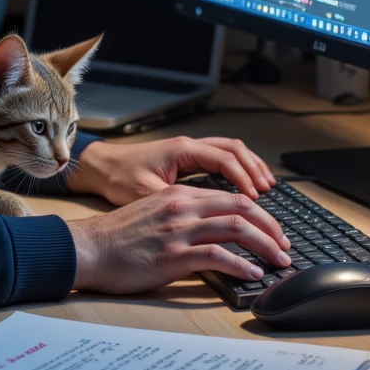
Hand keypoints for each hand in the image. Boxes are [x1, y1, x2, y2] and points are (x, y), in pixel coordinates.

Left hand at [65, 134, 275, 205]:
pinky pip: (220, 157)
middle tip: (270, 194)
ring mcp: (188, 150)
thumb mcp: (147, 195)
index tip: (257, 200)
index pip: (225, 160)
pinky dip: (237, 169)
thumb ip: (178, 206)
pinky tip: (243, 186)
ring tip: (267, 189)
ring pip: (230, 150)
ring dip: (250, 167)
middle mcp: (189, 146)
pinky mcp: (186, 159)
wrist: (100, 167)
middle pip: (235, 151)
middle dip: (255, 172)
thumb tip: (205, 224)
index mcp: (182, 151)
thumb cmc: (118, 179)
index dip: (244, 180)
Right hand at [69, 186, 290, 294]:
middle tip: (285, 246)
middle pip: (241, 208)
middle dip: (271, 227)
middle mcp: (182, 206)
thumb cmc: (117, 237)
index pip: (231, 197)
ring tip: (279, 261)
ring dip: (265, 245)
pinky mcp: (173, 256)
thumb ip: (183, 215)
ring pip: (236, 228)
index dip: (259, 214)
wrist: (88, 249)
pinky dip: (241, 265)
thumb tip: (213, 231)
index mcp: (179, 194)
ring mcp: (178, 230)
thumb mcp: (153, 212)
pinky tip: (253, 274)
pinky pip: (217, 256)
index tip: (272, 231)